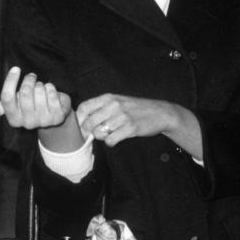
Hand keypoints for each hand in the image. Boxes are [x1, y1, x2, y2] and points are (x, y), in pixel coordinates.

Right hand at [0, 66, 71, 128]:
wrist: (54, 115)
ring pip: (39, 91)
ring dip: (40, 84)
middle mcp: (28, 123)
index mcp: (14, 120)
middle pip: (24, 92)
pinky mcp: (58, 116)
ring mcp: (44, 121)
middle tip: (32, 77)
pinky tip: (50, 92)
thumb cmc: (31, 106)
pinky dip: (51, 88)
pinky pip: (52, 93)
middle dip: (29, 80)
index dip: (10, 81)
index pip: (7, 97)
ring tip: (41, 88)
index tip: (16, 69)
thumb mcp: (15, 107)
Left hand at [75, 93, 195, 150]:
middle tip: (96, 134)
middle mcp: (113, 105)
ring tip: (110, 134)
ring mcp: (122, 117)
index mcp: (108, 97)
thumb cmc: (135, 108)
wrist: (161, 113)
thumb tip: (82, 120)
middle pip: (88, 123)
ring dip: (102, 137)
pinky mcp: (130, 128)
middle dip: (89, 132)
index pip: (84, 107)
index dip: (79, 119)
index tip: (82, 126)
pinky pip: (110, 140)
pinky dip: (111, 142)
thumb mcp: (118, 101)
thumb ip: (101, 107)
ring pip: (98, 133)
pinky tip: (116, 139)